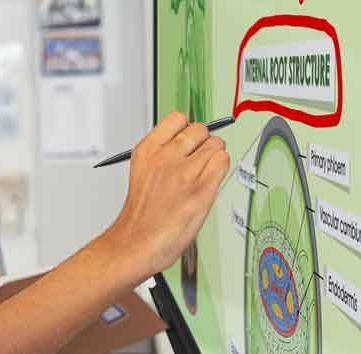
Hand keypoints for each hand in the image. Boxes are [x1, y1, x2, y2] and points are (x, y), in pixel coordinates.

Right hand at [102, 111, 229, 277]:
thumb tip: (189, 142)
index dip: (186, 128)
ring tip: (203, 173)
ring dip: (214, 156)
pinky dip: (221, 168)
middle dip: (203, 141)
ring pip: (216, 144)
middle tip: (198, 158)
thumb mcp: (142, 171)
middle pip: (200, 129)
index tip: (188, 139)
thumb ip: (162, 153)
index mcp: (147, 150)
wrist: (137, 242)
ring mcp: (184, 172)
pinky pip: (223, 162)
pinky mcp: (201, 189)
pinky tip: (209, 181)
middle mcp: (164, 157)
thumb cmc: (142, 214)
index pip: (177, 118)